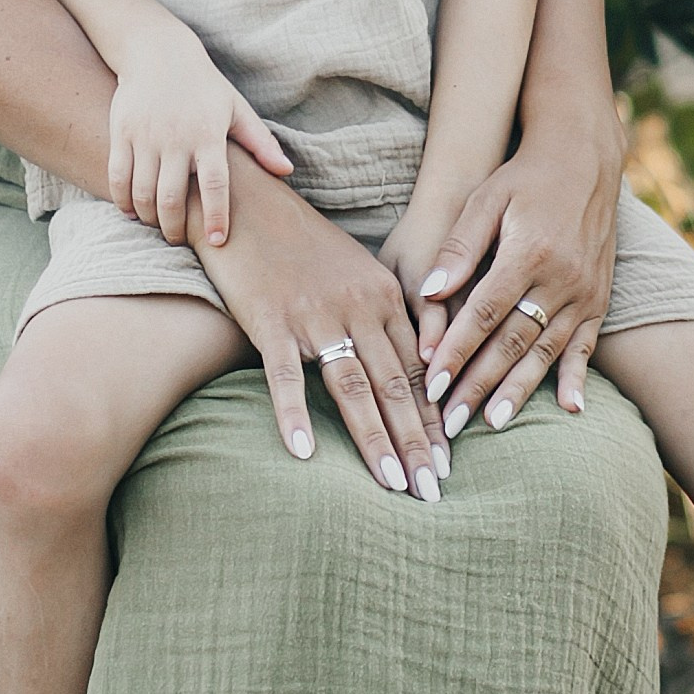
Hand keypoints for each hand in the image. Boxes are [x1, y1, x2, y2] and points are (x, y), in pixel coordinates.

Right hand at [107, 36, 290, 247]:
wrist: (158, 52)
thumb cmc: (204, 86)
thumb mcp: (236, 109)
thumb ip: (260, 143)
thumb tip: (286, 171)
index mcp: (209, 135)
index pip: (215, 184)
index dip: (216, 215)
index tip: (217, 241)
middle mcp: (176, 137)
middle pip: (173, 198)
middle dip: (174, 228)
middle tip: (179, 239)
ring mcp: (146, 136)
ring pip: (143, 193)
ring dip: (149, 218)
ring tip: (158, 225)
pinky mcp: (121, 132)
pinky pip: (117, 177)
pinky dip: (122, 200)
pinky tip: (131, 210)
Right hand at [195, 158, 447, 496]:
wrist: (245, 201)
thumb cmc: (301, 242)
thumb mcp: (356, 272)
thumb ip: (383, 316)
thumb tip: (409, 366)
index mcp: (384, 296)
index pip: (416, 370)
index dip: (433, 419)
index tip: (447, 462)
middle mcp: (358, 306)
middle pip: (395, 386)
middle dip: (417, 443)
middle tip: (433, 491)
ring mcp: (315, 314)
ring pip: (354, 386)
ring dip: (376, 440)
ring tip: (393, 484)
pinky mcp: (270, 319)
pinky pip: (285, 375)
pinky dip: (294, 414)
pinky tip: (302, 452)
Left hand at [413, 108, 623, 439]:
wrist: (584, 159)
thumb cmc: (522, 178)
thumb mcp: (485, 200)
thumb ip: (459, 248)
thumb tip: (429, 293)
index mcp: (529, 253)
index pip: (484, 314)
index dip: (456, 351)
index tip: (431, 384)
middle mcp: (562, 278)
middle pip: (513, 342)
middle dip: (478, 384)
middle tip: (450, 422)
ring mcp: (585, 291)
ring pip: (547, 351)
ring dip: (519, 390)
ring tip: (492, 422)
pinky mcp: (600, 298)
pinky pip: (587, 344)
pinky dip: (577, 377)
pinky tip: (569, 408)